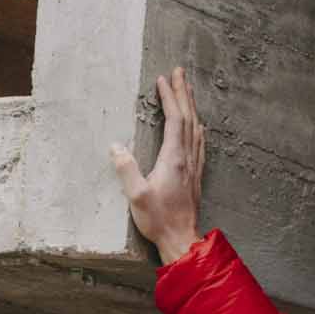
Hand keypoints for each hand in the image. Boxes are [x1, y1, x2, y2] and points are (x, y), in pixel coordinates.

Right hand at [110, 65, 205, 263]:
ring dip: (192, 107)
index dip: (169, 97)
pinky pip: (199, 145)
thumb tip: (116, 147)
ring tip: (187, 91)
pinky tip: (197, 126)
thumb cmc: (159, 221)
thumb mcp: (136, 196)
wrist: (182, 241)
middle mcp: (187, 160)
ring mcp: (193, 168)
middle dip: (183, 93)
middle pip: (188, 118)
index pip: (174, 120)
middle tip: (180, 72)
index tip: (163, 79)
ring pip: (196, 129)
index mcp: (174, 159)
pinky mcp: (195, 178)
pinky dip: (197, 128)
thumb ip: (126, 169)